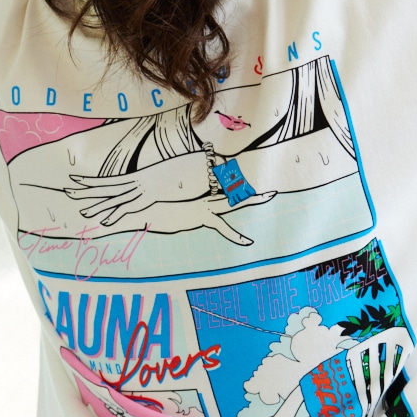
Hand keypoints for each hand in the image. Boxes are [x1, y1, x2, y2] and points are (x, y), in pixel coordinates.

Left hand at [66, 153, 209, 225]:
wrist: (182, 172)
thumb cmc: (168, 175)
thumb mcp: (152, 178)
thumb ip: (143, 183)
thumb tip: (140, 186)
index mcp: (128, 179)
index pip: (103, 180)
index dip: (87, 180)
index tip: (72, 179)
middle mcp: (128, 184)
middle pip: (102, 188)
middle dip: (83, 191)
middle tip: (66, 191)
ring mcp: (135, 192)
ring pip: (112, 199)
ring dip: (97, 207)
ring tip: (83, 213)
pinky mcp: (142, 200)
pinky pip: (127, 208)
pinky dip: (116, 215)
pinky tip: (105, 222)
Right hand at [138, 191, 276, 245]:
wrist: (145, 208)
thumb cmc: (154, 206)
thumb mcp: (170, 200)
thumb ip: (180, 200)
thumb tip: (178, 199)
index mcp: (199, 190)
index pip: (223, 182)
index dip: (236, 180)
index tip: (248, 175)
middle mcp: (204, 194)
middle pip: (234, 187)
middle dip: (252, 186)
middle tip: (272, 185)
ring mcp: (204, 204)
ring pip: (234, 200)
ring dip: (253, 198)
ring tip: (271, 194)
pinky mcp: (200, 216)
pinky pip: (222, 226)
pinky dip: (235, 235)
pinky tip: (248, 241)